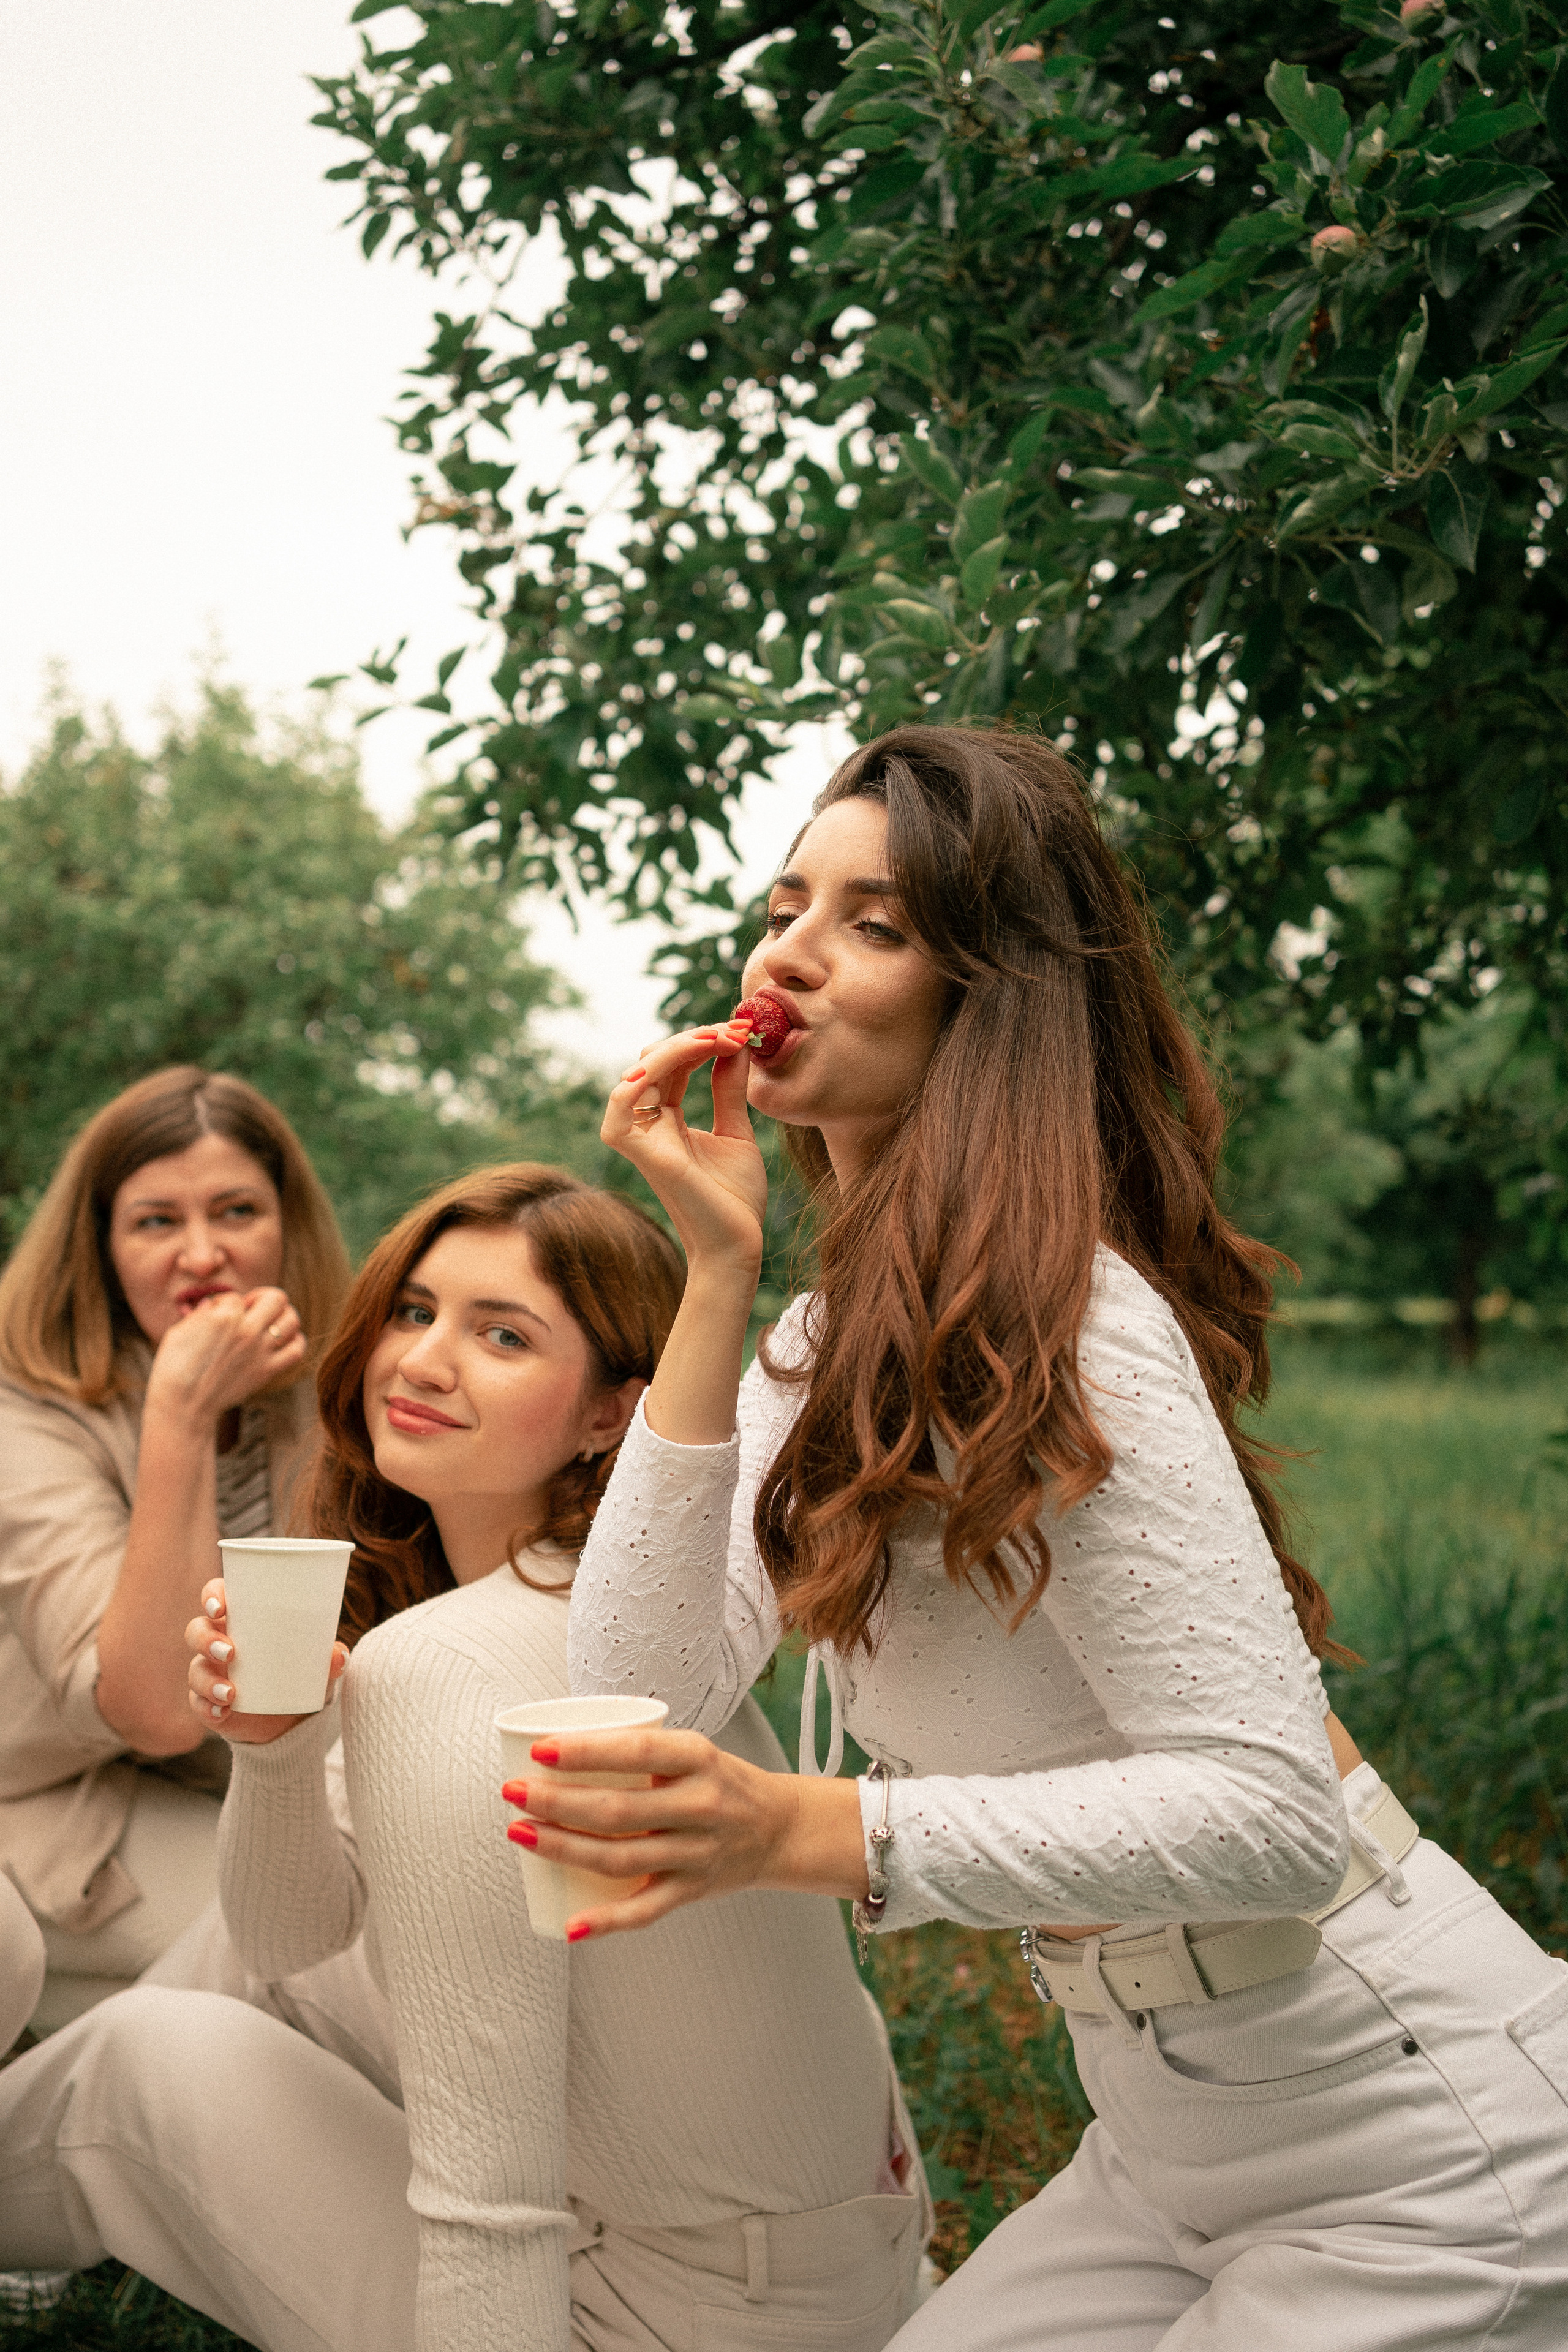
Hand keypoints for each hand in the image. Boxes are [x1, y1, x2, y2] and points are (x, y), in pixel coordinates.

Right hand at [148, 1287, 306, 1429]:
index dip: (226, 1304)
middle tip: (252, 1310)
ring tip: (270, 1323)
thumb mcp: (179, 1332)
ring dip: (284, 1317)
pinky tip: (282, 1342)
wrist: (183, 1405)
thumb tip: (213, 1303)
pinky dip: (295, 1342)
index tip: (218, 1317)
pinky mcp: (267, 1371)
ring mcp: (261, 1351)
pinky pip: (297, 1350)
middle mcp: (247, 1330)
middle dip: (265, 1299)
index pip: (237, 1296)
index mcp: (224, 1315)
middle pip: (276, 1298)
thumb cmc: (173, 1368)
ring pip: (292, 1320)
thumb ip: (200, 1314)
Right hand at [185, 1578, 346, 1746]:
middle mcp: (218, 1641)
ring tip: (230, 1692)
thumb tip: (338, 1655)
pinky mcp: (208, 1702)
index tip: (219, 1607)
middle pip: (197, 1630)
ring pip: (195, 1669)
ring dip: (207, 1680)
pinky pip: (198, 1704)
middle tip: (231, 1652)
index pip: (216, 1596)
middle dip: (207, 1639)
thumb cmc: (299, 1670)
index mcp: (241, 1618)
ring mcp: (210, 1673)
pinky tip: (221, 1712)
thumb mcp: (317, 1663)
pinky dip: (207, 1708)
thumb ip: (329, 1658)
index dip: (211, 1596)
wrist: (290, 1716)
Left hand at [500, 1724, 867, 1939]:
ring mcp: (697, 1852)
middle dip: (556, 1802)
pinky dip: (607, 1921)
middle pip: (617, 1809)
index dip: (584, 1752)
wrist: (780, 1828)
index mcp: (698, 1757)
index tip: (540, 1750)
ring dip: (562, 1848)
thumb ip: (638, 1752)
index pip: (635, 1751)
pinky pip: (645, 1910)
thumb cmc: (719, 1782)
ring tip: (520, 1834)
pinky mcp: (693, 1890)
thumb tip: (555, 1749)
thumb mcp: (691, 1752)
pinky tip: (570, 1925)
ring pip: (620, 1857)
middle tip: (513, 1793)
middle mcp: (701, 1804)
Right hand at [600, 1021, 767, 1275]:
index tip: (743, 1031)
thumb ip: (729, 1090)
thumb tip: (735, 1047)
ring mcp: (644, 1141)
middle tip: (738, 1031)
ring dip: (678, 1048)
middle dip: (695, 1038)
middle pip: (654, 1061)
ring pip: (638, 1074)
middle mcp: (648, 1126)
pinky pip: (620, 1111)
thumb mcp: (736, 1132)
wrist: (740, 1245)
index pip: (672, 1064)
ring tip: (720, 1039)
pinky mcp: (647, 1157)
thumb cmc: (735, 1199)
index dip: (703, 1041)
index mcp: (666, 1120)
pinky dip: (636, 1081)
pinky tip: (678, 1059)